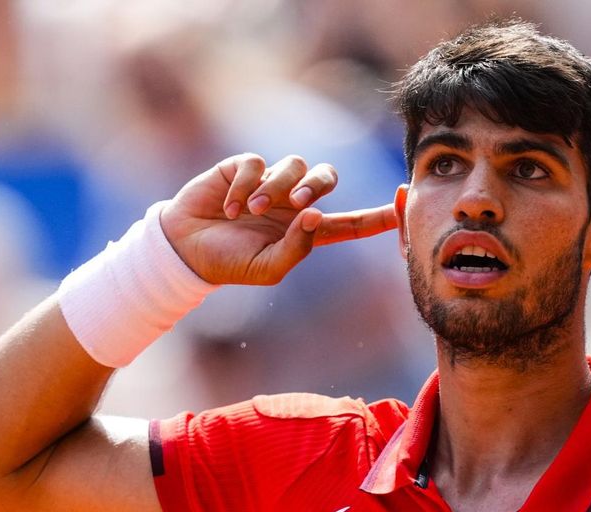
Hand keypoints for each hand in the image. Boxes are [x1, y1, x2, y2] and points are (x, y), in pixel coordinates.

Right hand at [160, 154, 397, 285]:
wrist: (185, 248)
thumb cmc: (228, 263)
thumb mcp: (266, 269)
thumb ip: (296, 249)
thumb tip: (316, 215)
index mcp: (305, 232)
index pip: (350, 223)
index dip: (378, 217)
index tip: (405, 206)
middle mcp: (292, 203)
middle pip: (327, 177)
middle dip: (316, 187)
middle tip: (296, 204)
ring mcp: (269, 183)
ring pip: (294, 166)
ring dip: (274, 188)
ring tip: (249, 211)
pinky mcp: (243, 168)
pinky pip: (257, 164)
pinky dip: (245, 185)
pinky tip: (229, 205)